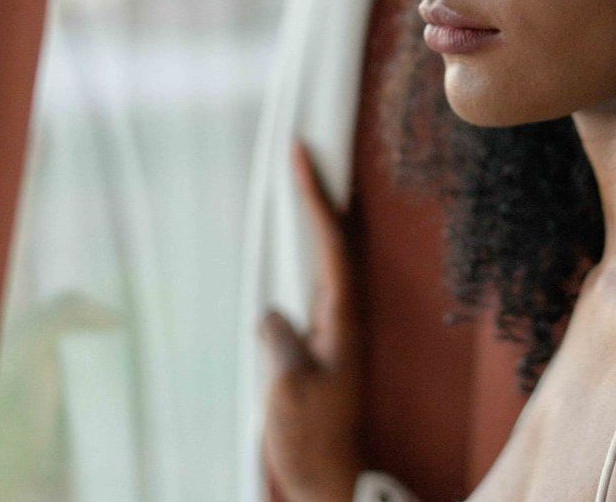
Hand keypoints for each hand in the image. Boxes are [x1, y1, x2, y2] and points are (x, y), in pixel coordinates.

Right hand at [258, 137, 366, 501]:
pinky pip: (312, 286)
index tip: (302, 152)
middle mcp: (344, 318)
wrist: (327, 484)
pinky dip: (304, 255)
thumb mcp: (289, 389)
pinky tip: (291, 248)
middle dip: (322, 193)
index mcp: (342, 320)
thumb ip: (282, 341)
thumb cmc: (311, 441)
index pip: (331, 242)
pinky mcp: (319, 347)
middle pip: (337, 240)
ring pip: (328, 260)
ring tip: (302, 180)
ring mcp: (333, 331)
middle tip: (307, 148)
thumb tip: (272, 311)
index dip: (317, 195)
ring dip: (316, 220)